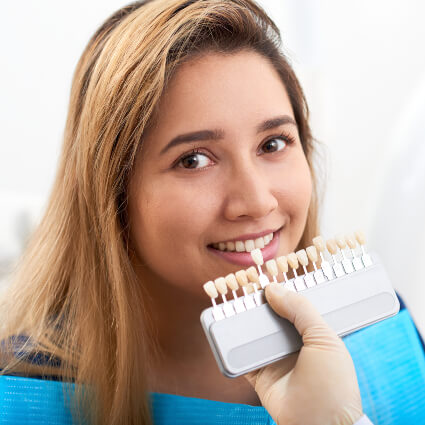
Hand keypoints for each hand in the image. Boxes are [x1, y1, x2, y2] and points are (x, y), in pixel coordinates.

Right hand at [244, 283, 362, 424]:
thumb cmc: (332, 384)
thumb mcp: (324, 339)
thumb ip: (301, 310)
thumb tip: (273, 289)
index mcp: (313, 333)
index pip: (295, 306)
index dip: (282, 291)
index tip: (267, 275)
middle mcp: (293, 344)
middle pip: (272, 316)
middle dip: (259, 302)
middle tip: (244, 284)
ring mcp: (275, 359)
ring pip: (255, 333)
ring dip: (244, 319)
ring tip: (231, 299)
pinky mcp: (259, 374)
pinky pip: (242, 356)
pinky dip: (233, 344)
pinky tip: (226, 327)